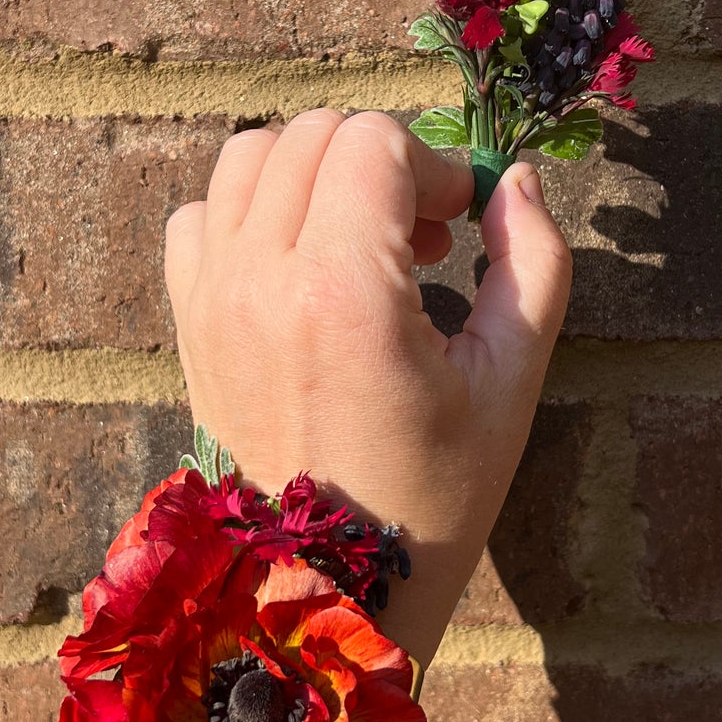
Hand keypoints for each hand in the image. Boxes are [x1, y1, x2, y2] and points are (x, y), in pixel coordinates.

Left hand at [164, 110, 571, 665]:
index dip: (433, 164)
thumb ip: (533, 261)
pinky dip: (252, 212)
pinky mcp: (187, 323)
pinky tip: (301, 264)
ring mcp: (211, 300)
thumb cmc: (432, 496)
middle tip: (426, 237)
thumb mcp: (512, 379)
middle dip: (381, 162)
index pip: (372, 141)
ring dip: (315, 174)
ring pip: (249, 157)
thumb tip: (513, 179)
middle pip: (314, 134)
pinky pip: (200, 214)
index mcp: (344, 293)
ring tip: (364, 242)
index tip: (462, 224)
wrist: (327, 588)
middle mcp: (261, 281)